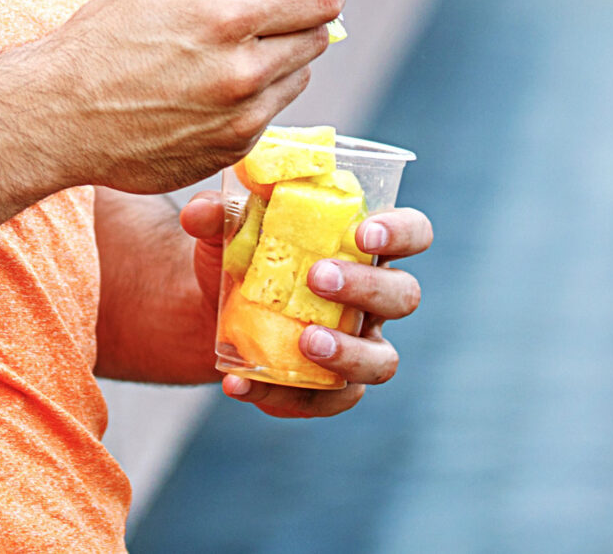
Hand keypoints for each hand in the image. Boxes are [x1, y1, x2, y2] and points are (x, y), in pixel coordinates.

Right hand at [22, 0, 347, 193]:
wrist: (60, 113)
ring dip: (277, 59)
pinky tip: (204, 89)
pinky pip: (269, 113)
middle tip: (246, 16)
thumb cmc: (109, 33)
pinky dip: (252, 97)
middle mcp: (244, 73)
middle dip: (296, 19)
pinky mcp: (233, 152)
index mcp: (229, 17)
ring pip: (299, 77)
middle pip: (318, 37)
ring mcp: (241, 119)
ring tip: (218, 54)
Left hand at [180, 192, 431, 418]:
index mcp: (363, 246)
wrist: (212, 307)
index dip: (401, 232)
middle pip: (402, 296)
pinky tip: (240, 382)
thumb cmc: (243, 253)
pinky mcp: (329, 391)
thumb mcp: (229, 227)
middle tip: (319, 278)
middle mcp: (372, 300)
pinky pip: (322, 401)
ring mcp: (357, 347)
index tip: (363, 233)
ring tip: (305, 342)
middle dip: (366, 288)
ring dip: (347, 353)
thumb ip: (220, 213)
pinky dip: (280, 395)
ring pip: (381, 361)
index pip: (412, 232)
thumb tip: (200, 211)